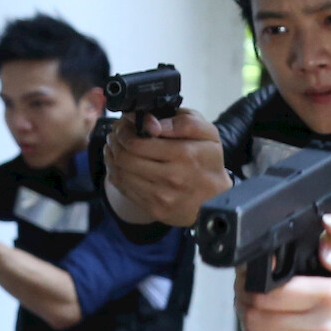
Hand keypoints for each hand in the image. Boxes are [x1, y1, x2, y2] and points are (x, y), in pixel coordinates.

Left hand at [103, 108, 231, 226]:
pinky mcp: (154, 209)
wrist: (217, 200)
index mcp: (184, 154)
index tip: (125, 123)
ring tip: (116, 146)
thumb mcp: (208, 135)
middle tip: (117, 133)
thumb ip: (182, 122)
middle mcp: (172, 177)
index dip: (124, 130)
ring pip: (120, 173)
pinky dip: (116, 172)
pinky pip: (124, 189)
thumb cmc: (209, 163)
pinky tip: (119, 163)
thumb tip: (150, 121)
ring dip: (112, 156)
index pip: (137, 142)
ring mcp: (161, 196)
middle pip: (125, 157)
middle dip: (115, 141)